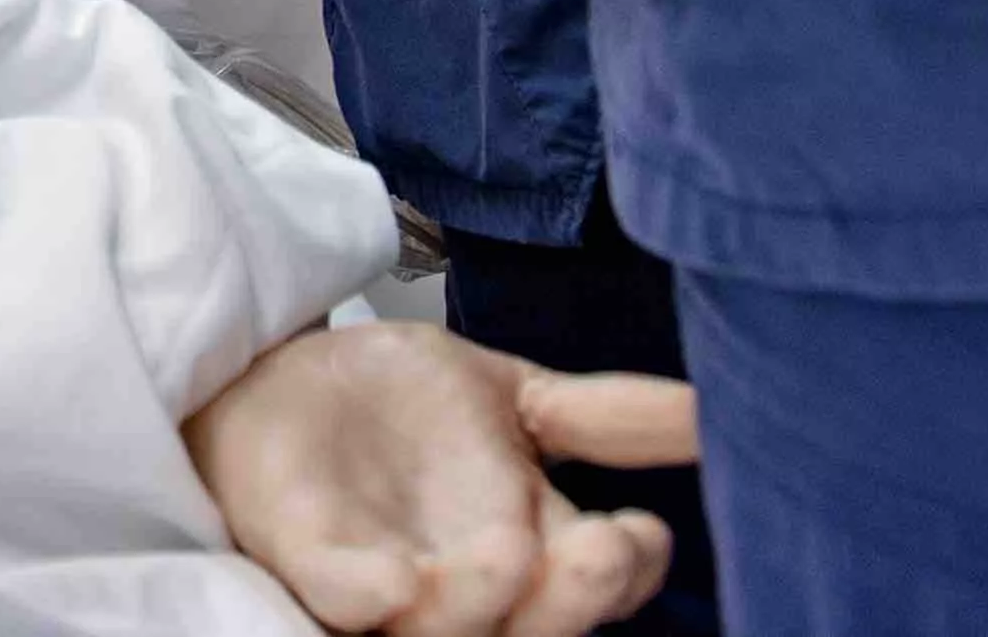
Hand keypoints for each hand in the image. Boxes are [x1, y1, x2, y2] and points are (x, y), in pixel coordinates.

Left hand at [184, 320, 698, 636]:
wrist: (269, 375)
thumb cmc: (392, 408)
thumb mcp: (506, 395)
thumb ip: (605, 414)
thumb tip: (718, 404)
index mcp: (528, 549)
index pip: (602, 584)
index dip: (629, 571)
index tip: (645, 529)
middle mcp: (467, 585)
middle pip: (536, 627)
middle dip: (575, 600)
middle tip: (603, 549)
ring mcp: (386, 583)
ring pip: (447, 630)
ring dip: (481, 601)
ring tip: (506, 552)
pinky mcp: (306, 564)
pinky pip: (339, 599)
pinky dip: (365, 594)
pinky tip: (390, 582)